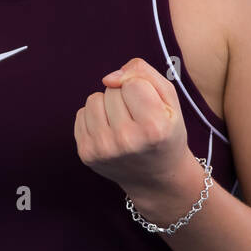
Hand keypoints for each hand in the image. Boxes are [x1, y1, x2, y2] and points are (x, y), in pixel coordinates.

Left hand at [74, 56, 191, 194]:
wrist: (156, 177)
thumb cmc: (165, 133)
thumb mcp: (169, 99)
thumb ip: (144, 73)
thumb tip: (108, 78)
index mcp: (154, 128)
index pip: (133, 83)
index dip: (142, 89)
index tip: (151, 108)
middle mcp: (126, 141)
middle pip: (112, 90)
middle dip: (124, 98)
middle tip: (138, 119)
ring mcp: (103, 149)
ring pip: (94, 99)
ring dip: (107, 105)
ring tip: (123, 123)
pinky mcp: (86, 153)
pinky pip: (81, 114)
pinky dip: (95, 118)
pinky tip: (110, 133)